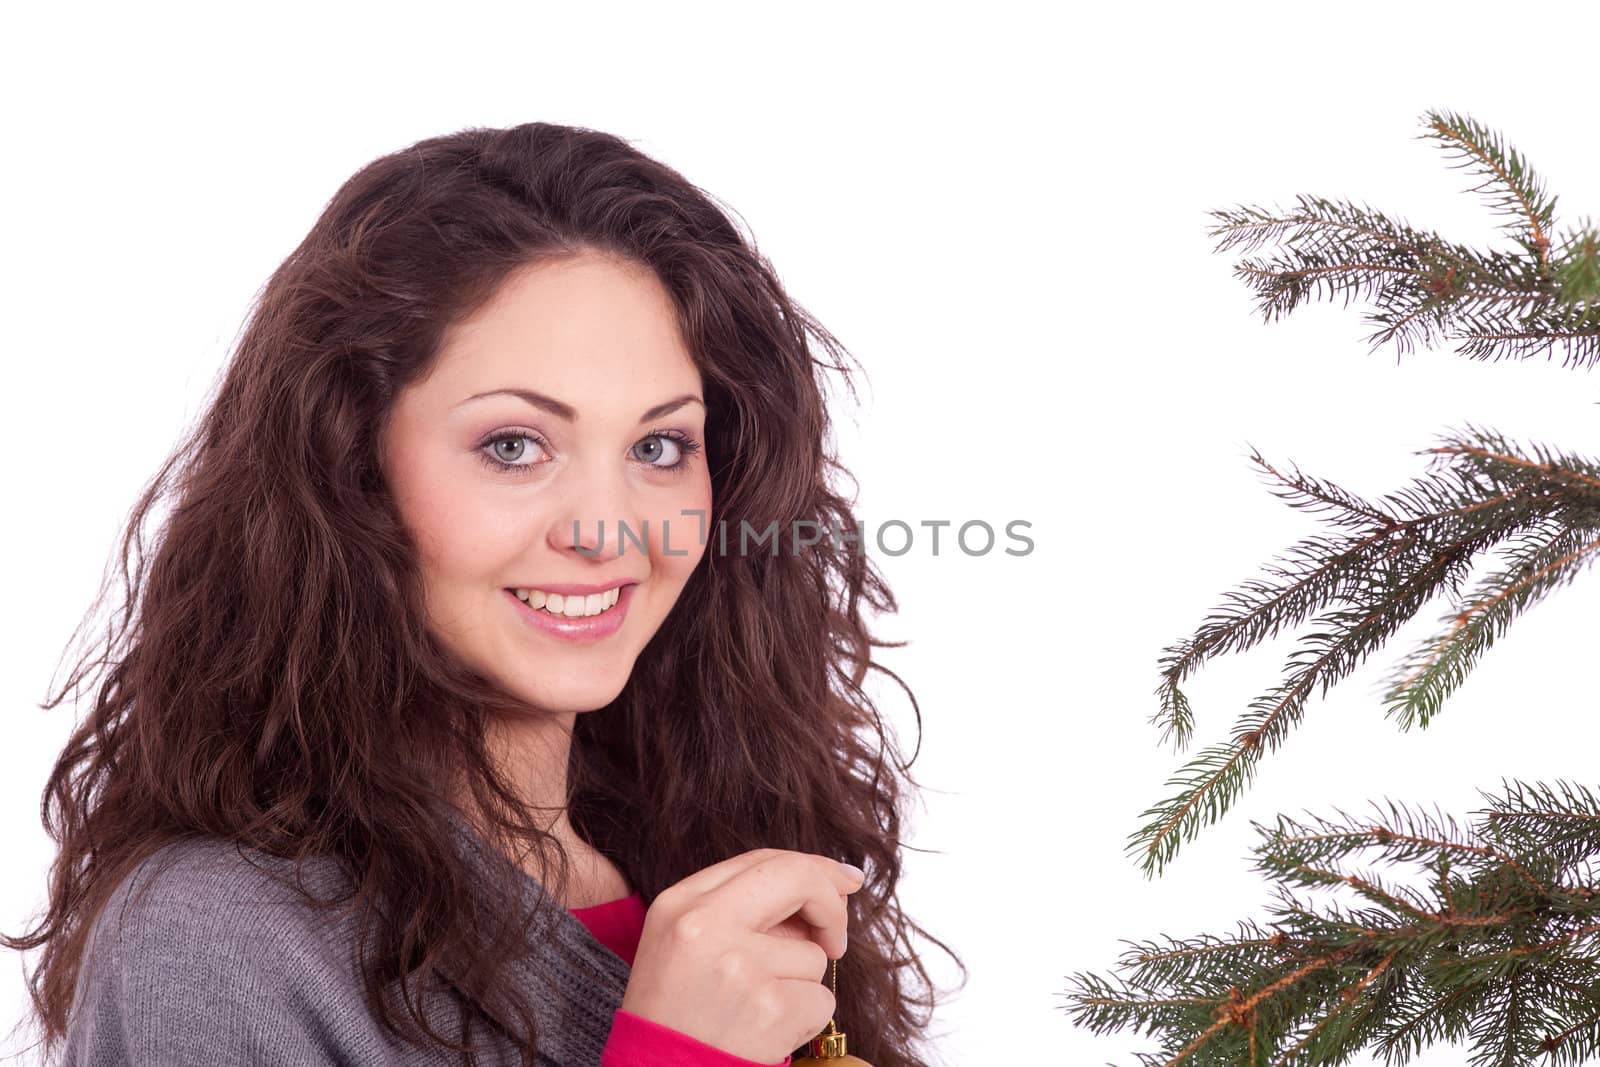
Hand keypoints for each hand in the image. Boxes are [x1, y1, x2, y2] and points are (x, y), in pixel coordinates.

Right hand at [619, 849, 866, 1062]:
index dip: (813, 867)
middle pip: (798, 879)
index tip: (842, 880)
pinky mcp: (771, 1009)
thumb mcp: (680, 942)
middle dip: (831, 903)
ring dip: (800, 984)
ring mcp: (740, 966)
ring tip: (755, 1010)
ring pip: (813, 955)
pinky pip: (822, 999)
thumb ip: (740, 907)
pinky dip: (805, 1019)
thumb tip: (828, 887)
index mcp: (681, 903)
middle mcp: (707, 925)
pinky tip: (767, 1032)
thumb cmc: (673, 1015)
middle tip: (837, 937)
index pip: (763, 860)